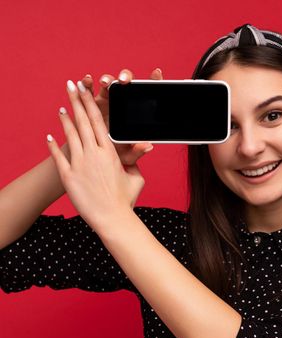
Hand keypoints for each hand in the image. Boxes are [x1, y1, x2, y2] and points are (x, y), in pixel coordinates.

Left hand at [47, 79, 142, 230]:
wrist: (112, 218)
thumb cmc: (125, 199)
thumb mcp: (136, 177)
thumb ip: (136, 160)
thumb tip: (145, 147)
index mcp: (111, 152)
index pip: (99, 121)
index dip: (90, 104)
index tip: (85, 91)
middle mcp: (94, 154)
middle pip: (83, 122)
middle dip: (76, 102)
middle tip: (71, 86)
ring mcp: (80, 164)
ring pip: (70, 136)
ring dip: (65, 119)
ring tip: (62, 106)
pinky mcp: (69, 176)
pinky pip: (59, 157)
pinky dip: (53, 145)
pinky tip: (49, 135)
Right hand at [80, 68, 163, 164]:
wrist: (94, 157)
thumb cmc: (115, 155)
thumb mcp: (127, 155)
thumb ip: (137, 151)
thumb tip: (149, 146)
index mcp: (134, 112)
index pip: (146, 93)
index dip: (153, 81)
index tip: (157, 73)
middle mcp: (122, 101)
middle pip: (126, 83)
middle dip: (126, 78)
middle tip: (125, 81)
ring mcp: (107, 99)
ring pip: (109, 83)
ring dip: (107, 79)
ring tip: (105, 82)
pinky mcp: (91, 101)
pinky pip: (89, 89)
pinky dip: (87, 83)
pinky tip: (86, 81)